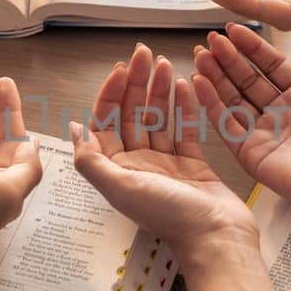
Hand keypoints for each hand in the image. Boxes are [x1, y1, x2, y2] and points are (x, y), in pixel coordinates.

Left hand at [70, 44, 255, 256]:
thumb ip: (91, 159)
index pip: (107, 122)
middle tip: (145, 54)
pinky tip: (185, 84)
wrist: (216, 236)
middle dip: (137, 83)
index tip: (122, 68)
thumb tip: (73, 128)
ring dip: (160, 90)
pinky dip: (184, 106)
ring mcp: (166, 164)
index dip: (111, 93)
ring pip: (159, 118)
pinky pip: (185, 129)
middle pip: (133, 115)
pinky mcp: (193, 164)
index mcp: (118, 170)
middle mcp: (139, 165)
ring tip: (165, 63)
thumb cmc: (169, 216)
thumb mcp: (120, 187)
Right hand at [192, 23, 290, 217]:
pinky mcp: (250, 154)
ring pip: (232, 100)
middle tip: (210, 41)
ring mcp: (265, 134)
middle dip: (228, 59)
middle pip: (247, 80)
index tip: (234, 30)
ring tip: (201, 55)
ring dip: (215, 77)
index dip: (252, 48)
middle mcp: (282, 114)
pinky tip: (199, 82)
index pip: (271, 65)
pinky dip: (210, 104)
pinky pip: (225, 125)